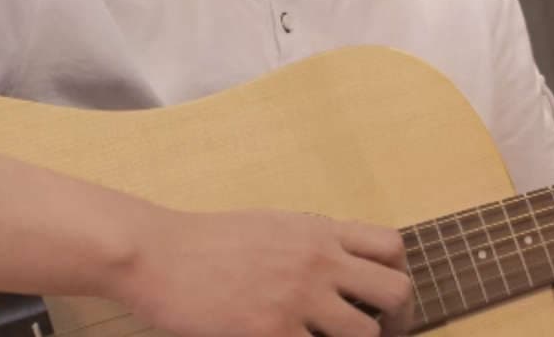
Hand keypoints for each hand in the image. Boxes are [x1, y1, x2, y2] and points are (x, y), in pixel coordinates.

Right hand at [112, 206, 414, 336]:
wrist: (156, 252)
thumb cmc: (207, 242)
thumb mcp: (273, 227)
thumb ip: (313, 245)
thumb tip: (344, 271)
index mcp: (319, 232)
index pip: (393, 248)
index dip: (397, 277)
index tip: (384, 302)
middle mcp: (318, 261)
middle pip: (396, 291)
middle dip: (397, 320)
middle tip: (380, 336)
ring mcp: (297, 297)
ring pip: (365, 333)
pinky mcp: (270, 330)